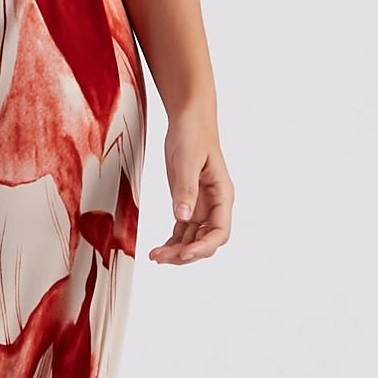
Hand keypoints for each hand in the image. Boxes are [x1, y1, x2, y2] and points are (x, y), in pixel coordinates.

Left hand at [147, 110, 232, 263]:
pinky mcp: (187, 202)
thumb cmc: (194, 135)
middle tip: (161, 258)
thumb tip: (183, 217)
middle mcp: (214, 204)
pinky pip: (182, 230)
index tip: (183, 253)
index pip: (220, 232)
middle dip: (185, 253)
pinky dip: (172, 241)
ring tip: (155, 256)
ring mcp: (201, 205)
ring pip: (192, 239)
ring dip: (176, 250)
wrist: (189, 119)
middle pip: (205, 241)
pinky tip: (159, 248)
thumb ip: (185, 190)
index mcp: (222, 195)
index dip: (203, 247)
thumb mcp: (187, 161)